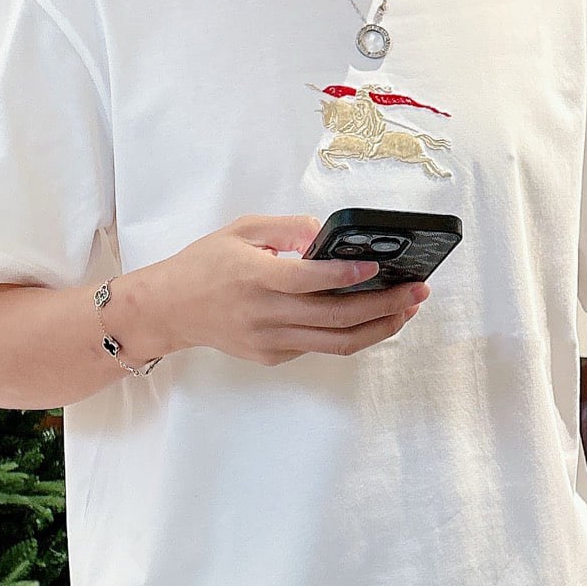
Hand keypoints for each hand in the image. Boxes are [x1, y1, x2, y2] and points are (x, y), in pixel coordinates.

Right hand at [147, 213, 429, 366]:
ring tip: (406, 310)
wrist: (170, 310)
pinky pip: (318, 346)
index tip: (378, 268)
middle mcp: (265, 315)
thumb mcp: (242, 230)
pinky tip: (369, 316)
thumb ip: (287, 228)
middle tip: (416, 291)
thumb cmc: (205, 265)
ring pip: (336, 343)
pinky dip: (348, 333)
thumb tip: (327, 234)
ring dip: (378, 328)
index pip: (309, 281)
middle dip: (384, 306)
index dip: (347, 277)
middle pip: (336, 318)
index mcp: (256, 278)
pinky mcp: (272, 357)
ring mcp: (270, 342)